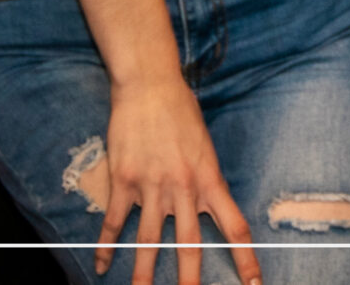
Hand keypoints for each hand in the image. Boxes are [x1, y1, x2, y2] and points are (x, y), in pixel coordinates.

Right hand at [90, 77, 259, 284]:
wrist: (149, 84)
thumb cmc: (181, 110)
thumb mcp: (205, 146)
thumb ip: (206, 179)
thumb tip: (211, 205)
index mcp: (210, 179)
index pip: (235, 227)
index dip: (247, 259)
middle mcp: (183, 188)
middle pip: (189, 244)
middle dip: (190, 280)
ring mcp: (152, 186)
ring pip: (149, 241)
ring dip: (144, 273)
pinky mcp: (124, 180)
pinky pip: (114, 222)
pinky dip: (107, 246)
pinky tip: (102, 265)